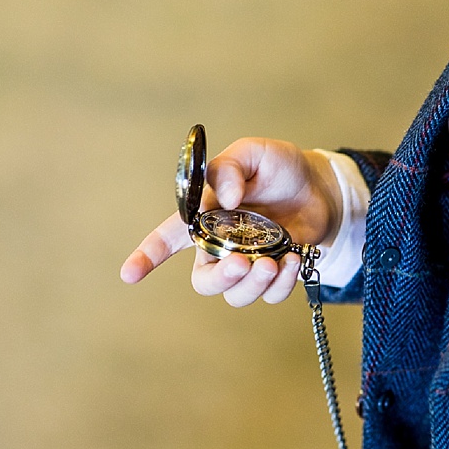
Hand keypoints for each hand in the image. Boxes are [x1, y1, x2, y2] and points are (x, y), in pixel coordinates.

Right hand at [120, 136, 341, 306]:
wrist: (319, 186)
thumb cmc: (277, 167)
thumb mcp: (251, 153)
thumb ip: (229, 168)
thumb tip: (225, 199)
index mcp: (204, 217)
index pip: (167, 239)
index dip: (145, 257)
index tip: (128, 274)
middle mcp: (220, 246)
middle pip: (203, 280)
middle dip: (220, 278)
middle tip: (242, 262)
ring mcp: (247, 263)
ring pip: (235, 295)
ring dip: (253, 285)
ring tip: (274, 262)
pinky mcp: (274, 275)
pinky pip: (270, 296)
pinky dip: (282, 283)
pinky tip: (291, 259)